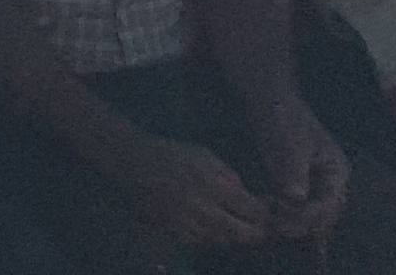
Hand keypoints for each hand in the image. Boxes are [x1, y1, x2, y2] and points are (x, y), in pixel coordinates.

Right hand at [104, 128, 269, 250]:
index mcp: (214, 185)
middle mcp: (204, 208)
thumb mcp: (203, 155)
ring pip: (222, 240)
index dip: (264, 214)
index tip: (265, 213)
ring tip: (225, 220)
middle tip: (256, 228)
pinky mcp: (174, 233)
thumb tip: (248, 196)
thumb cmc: (169, 153)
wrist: (130, 163)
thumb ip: (229, 175)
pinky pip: (201, 242)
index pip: (253, 210)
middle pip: (243, 234)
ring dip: (229, 233)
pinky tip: (203, 222)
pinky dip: (207, 235)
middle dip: (255, 233)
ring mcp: (189, 224)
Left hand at [247, 93, 348, 239]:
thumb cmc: (281, 119)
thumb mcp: (288, 143)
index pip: (330, 205)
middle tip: (275, 225)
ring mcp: (317, 188)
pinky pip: (299, 213)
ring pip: (311, 219)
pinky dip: (287, 218)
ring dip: (294, 225)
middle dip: (301, 225)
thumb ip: (293, 171)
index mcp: (337, 171)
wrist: (268, 105)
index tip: (285, 220)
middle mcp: (331, 184)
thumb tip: (296, 198)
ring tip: (270, 223)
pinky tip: (269, 218)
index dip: (308, 217)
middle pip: (324, 217)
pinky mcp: (300, 190)